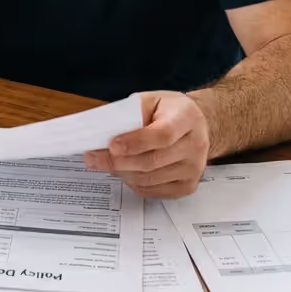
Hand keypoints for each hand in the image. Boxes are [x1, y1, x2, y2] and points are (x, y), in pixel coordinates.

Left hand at [83, 91, 210, 197]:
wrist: (197, 125)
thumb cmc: (169, 111)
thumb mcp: (151, 100)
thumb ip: (130, 114)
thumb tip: (103, 132)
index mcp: (186, 118)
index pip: (163, 135)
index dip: (135, 142)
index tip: (112, 145)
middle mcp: (195, 145)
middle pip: (152, 161)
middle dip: (117, 162)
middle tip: (93, 158)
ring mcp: (193, 169)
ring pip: (149, 179)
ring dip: (122, 173)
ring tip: (106, 163)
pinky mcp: (187, 186)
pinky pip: (153, 191)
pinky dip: (133, 183)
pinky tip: (124, 171)